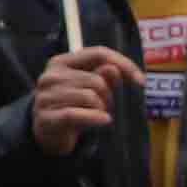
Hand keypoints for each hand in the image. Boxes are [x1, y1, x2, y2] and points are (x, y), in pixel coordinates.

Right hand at [31, 47, 145, 156]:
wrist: (48, 133)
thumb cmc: (73, 105)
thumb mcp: (91, 89)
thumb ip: (104, 76)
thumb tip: (114, 69)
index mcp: (62, 62)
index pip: (98, 53)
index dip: (124, 64)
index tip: (141, 81)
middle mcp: (51, 76)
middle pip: (97, 79)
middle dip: (109, 95)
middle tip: (105, 106)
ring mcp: (45, 96)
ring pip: (90, 97)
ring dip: (101, 108)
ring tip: (96, 114)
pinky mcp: (46, 117)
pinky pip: (76, 114)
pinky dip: (94, 118)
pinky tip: (104, 120)